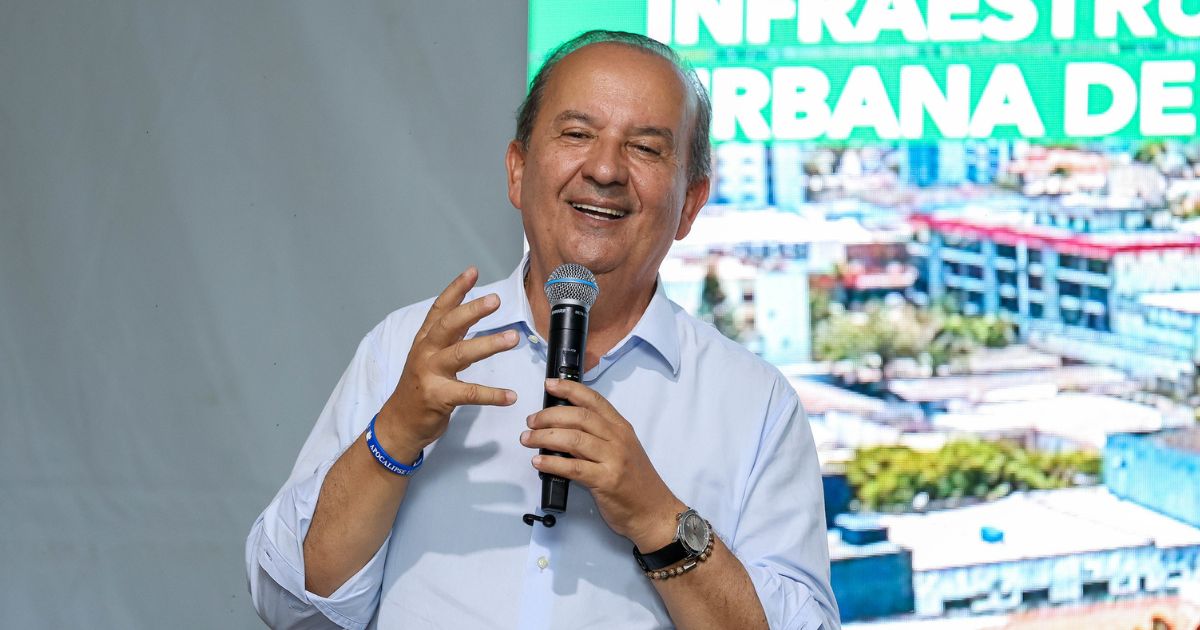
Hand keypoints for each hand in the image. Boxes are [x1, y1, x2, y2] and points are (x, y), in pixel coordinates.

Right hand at [377, 267, 519, 455]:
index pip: (440, 309)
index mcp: (425, 341)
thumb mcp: (429, 357)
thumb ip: (449, 337)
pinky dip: (493, 395)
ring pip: (461, 354)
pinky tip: (510, 395)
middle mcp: (426, 353)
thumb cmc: (419, 388)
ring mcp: (430, 374)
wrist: (399, 423)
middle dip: (472, 311)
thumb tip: (471, 315)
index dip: (456, 289)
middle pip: (448, 326)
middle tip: (495, 300)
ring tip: (513, 338)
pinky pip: (470, 394)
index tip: (473, 272)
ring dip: (489, 344)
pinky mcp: (438, 397)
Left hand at [521, 378, 685, 550]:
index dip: (569, 389)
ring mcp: (614, 459)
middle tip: (531, 421)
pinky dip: (552, 463)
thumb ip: (597, 437)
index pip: (593, 400)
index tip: (549, 384)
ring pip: (574, 439)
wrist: (653, 511)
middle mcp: (618, 439)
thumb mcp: (621, 450)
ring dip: (545, 437)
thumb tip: (561, 428)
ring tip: (528, 439)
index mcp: (621, 428)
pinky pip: (573, 468)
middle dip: (549, 415)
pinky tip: (539, 462)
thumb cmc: (634, 482)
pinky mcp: (606, 481)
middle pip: (579, 417)